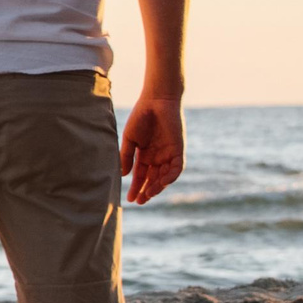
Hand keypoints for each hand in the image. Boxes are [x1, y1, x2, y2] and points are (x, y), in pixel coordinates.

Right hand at [120, 88, 184, 204]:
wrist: (156, 101)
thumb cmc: (141, 117)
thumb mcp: (130, 139)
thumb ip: (127, 157)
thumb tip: (123, 175)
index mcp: (145, 154)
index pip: (141, 175)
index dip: (136, 187)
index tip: (130, 199)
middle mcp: (157, 157)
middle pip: (153, 179)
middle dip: (147, 191)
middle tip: (140, 201)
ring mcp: (168, 154)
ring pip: (164, 176)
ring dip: (158, 186)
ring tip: (148, 195)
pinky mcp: (178, 150)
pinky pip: (176, 168)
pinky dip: (170, 177)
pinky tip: (162, 183)